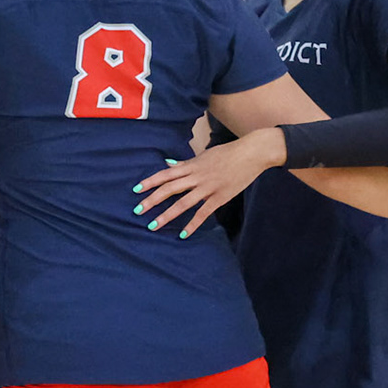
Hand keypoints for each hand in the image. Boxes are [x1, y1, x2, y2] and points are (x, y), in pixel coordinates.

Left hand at [132, 128, 281, 236]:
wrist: (251, 153)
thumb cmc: (228, 153)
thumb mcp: (204, 155)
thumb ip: (186, 163)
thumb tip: (168, 164)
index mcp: (192, 165)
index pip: (166, 174)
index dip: (150, 181)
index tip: (136, 190)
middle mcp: (197, 176)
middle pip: (169, 189)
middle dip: (152, 200)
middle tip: (138, 210)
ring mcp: (208, 188)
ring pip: (183, 203)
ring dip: (167, 215)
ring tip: (153, 225)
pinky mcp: (220, 198)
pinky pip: (203, 213)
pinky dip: (192, 224)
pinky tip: (183, 234)